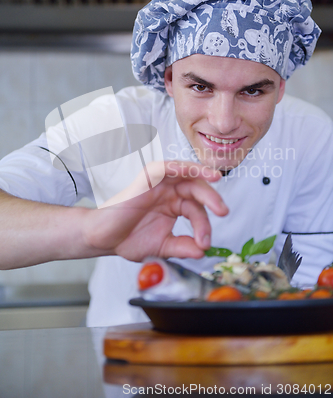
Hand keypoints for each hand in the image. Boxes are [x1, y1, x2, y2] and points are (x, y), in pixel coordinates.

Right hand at [83, 161, 227, 260]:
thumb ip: (183, 247)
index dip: (204, 226)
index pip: (197, 211)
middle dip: (212, 199)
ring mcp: (159, 184)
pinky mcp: (147, 178)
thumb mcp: (163, 247)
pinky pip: (166, 168)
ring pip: (186, 174)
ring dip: (202, 174)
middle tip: (223, 211)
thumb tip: (202, 251)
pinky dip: (180, 166)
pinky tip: (192, 170)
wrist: (103, 239)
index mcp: (175, 206)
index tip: (204, 243)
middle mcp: (170, 193)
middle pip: (197, 190)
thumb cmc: (128, 239)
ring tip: (216, 179)